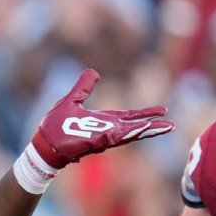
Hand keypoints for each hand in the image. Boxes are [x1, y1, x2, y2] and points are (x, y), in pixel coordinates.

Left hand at [32, 69, 173, 168]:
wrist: (43, 143)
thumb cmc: (55, 126)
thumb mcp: (72, 100)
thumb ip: (84, 88)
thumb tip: (93, 72)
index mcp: (104, 121)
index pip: (129, 117)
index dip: (145, 114)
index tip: (163, 111)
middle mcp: (106, 131)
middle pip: (134, 128)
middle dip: (153, 126)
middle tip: (172, 125)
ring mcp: (102, 137)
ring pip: (129, 134)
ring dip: (146, 130)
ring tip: (165, 127)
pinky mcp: (95, 142)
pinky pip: (115, 137)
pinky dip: (128, 133)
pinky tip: (141, 128)